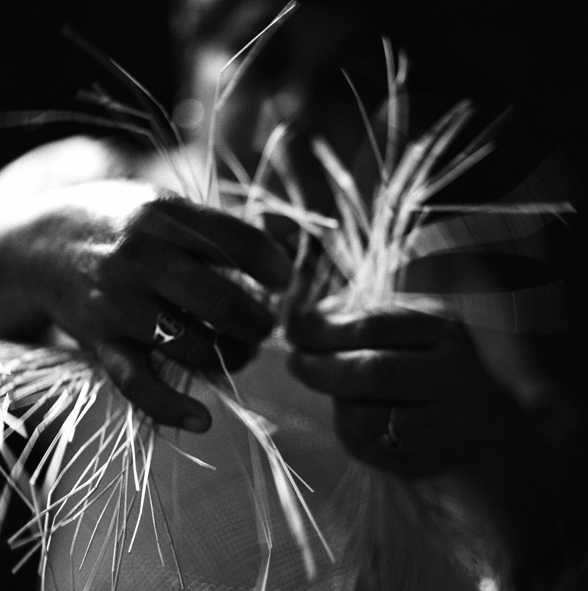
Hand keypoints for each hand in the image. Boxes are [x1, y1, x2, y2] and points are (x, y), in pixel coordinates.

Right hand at [4, 179, 291, 431]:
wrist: (41, 244)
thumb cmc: (119, 223)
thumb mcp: (164, 204)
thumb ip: (217, 226)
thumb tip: (282, 252)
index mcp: (164, 217)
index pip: (239, 243)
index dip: (275, 266)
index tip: (285, 280)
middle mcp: (141, 258)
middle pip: (220, 302)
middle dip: (258, 322)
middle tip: (267, 325)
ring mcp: (118, 304)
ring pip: (191, 345)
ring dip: (230, 357)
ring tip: (242, 351)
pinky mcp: (101, 342)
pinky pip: (139, 383)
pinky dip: (171, 408)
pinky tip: (202, 419)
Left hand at [286, 299, 526, 474]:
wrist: (483, 419)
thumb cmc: (429, 359)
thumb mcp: (406, 324)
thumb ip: (357, 316)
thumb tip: (299, 320)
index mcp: (444, 329)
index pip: (374, 325)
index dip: (326, 328)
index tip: (294, 328)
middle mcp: (453, 374)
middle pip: (373, 372)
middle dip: (321, 367)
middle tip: (295, 361)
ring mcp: (446, 422)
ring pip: (367, 417)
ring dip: (336, 401)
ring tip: (331, 386)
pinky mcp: (429, 459)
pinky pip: (370, 449)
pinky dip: (349, 430)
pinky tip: (352, 413)